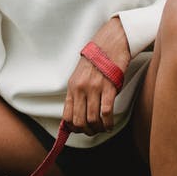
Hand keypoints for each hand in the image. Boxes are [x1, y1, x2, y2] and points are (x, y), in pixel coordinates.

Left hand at [62, 19, 130, 133]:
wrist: (110, 43)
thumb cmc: (96, 60)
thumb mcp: (80, 76)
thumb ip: (78, 93)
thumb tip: (79, 114)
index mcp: (72, 87)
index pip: (66, 115)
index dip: (72, 128)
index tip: (80, 130)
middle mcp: (81, 89)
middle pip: (79, 121)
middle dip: (86, 131)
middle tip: (93, 132)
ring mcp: (94, 88)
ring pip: (92, 119)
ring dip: (98, 129)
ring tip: (103, 129)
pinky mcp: (109, 87)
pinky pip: (106, 112)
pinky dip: (108, 123)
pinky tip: (110, 125)